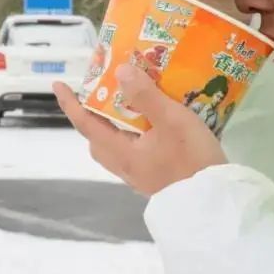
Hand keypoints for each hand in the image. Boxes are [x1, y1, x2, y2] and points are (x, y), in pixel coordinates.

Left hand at [54, 64, 227, 196]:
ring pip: (115, 150)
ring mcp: (140, 177)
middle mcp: (126, 167)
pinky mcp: (156, 180)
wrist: (215, 201)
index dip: (71, 104)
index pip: (87, 125)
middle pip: (97, 141)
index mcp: (123, 153)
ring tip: (128, 108)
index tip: (58, 85)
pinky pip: (132, 155)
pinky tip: (152, 128)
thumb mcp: (172, 120)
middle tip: (101, 95)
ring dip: (113, 128)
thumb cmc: (193, 159)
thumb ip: (146, 96)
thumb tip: (120, 72)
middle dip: (92, 117)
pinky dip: (132, 137)